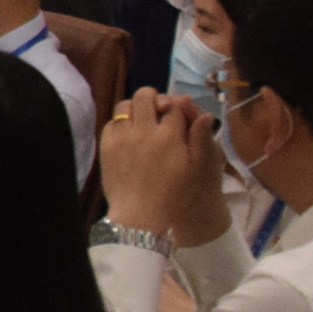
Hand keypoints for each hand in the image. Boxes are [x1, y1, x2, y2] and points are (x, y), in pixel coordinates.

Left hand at [99, 88, 227, 244]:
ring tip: (141, 120)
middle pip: (145, 96)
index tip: (176, 111)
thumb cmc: (175, 194)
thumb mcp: (197, 168)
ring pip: (125, 105)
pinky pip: (111, 123)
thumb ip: (200, 138)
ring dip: (134, 108)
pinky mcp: (107, 146)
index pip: (172, 104)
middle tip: (157, 109)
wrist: (141, 215)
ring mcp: (122, 137)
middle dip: (153, 98)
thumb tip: (205, 115)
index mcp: (170, 136)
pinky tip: (128, 135)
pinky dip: (120, 124)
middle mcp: (144, 131)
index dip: (175, 104)